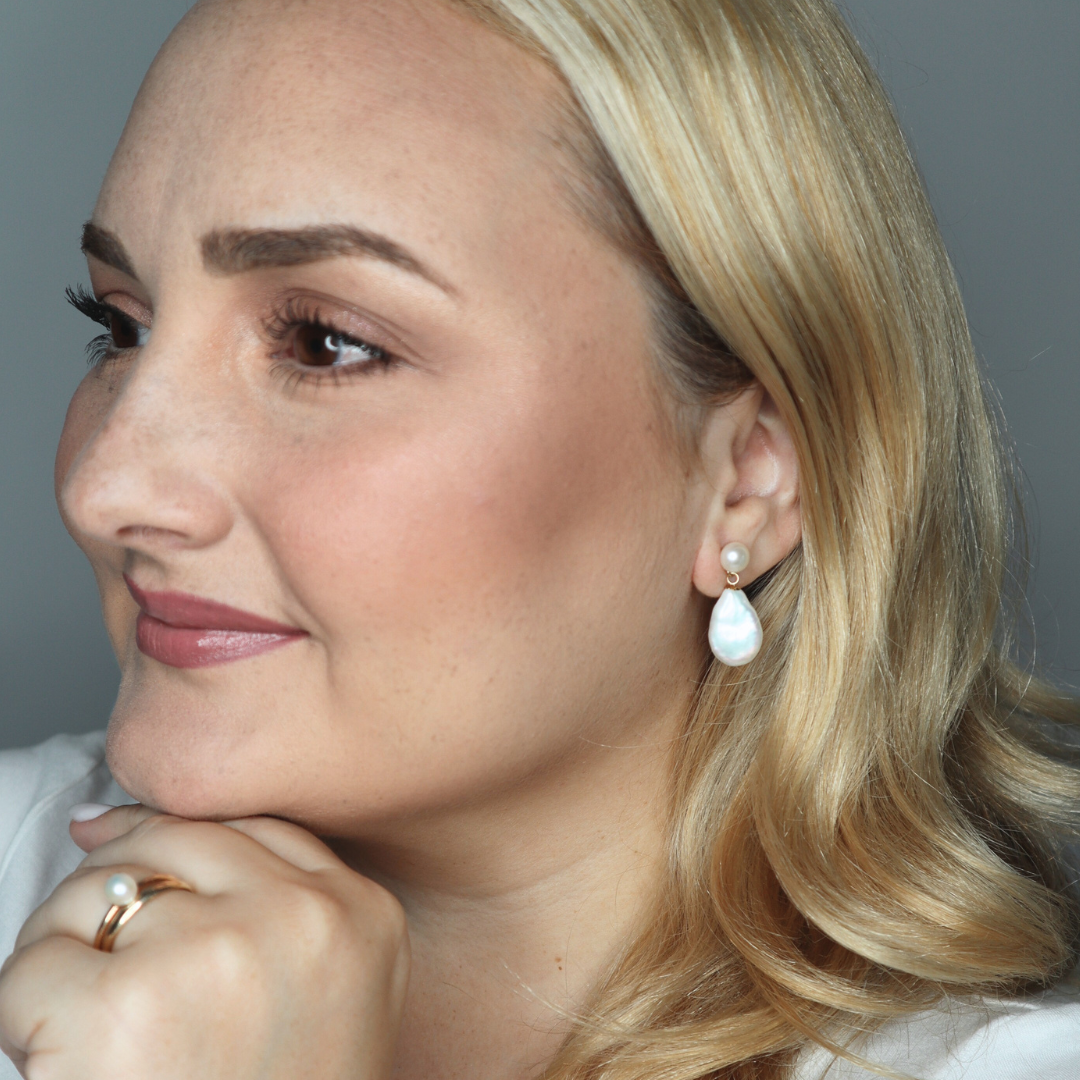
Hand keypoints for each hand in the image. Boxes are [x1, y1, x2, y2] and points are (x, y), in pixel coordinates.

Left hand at [0, 806, 408, 1079]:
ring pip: (98, 889)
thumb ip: (285, 903)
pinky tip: (62, 1058)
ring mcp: (218, 951)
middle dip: (117, 881)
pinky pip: (34, 964)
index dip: (181, 837)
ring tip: (88, 1025)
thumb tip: (146, 827)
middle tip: (93, 946)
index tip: (125, 840)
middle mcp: (301, 917)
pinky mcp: (123, 1004)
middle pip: (175, 838)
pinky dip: (23, 1012)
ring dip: (66, 946)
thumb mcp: (338, 992)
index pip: (256, 826)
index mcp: (363, 914)